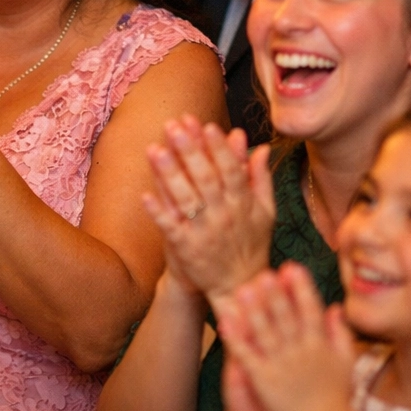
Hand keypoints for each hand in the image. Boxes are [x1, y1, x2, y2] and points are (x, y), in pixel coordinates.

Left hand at [141, 115, 275, 300]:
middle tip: (174, 125)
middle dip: (190, 151)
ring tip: (154, 149)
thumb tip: (261, 147)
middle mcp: (224, 215)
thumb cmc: (251, 244)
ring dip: (170, 174)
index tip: (207, 125)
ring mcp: (203, 232)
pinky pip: (171, 228)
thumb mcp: (265, 212)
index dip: (219, 148)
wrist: (238, 286)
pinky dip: (159, 212)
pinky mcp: (186, 248)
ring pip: (186, 199)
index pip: (231, 171)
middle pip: (206, 179)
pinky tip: (145, 195)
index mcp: (243, 204)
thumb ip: (260, 178)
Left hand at [217, 265, 356, 410]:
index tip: (291, 267)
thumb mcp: (345, 361)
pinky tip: (224, 321)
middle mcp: (299, 352)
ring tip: (242, 289)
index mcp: (319, 345)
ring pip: (264, 333)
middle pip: (285, 318)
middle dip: (274, 294)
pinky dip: (236, 338)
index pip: (309, 311)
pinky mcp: (263, 378)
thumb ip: (341, 333)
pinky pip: (247, 355)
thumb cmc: (335, 393)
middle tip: (263, 272)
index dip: (300, 288)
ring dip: (252, 311)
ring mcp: (280, 365)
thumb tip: (335, 306)